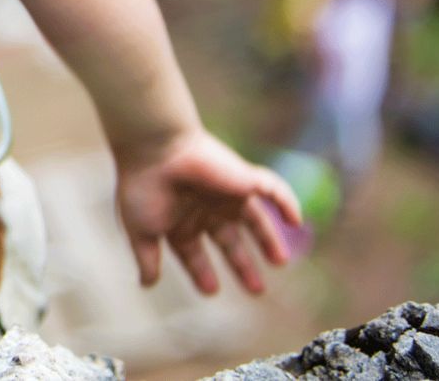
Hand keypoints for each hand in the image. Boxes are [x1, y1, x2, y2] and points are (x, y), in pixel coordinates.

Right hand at [115, 128, 300, 295]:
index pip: (195, 252)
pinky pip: (273, 190)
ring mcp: (226, 194)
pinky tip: (297, 220)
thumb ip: (147, 259)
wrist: (156, 148)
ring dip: (268, 240)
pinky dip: (288, 203)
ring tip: (280, 262)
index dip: (202, 271)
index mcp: (180, 221)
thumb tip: (147, 284)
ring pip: (254, 219)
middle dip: (242, 264)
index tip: (211, 290)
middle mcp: (205, 208)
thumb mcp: (141, 231)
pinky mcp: (243, 179)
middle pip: (229, 240)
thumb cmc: (143, 188)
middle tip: (257, 290)